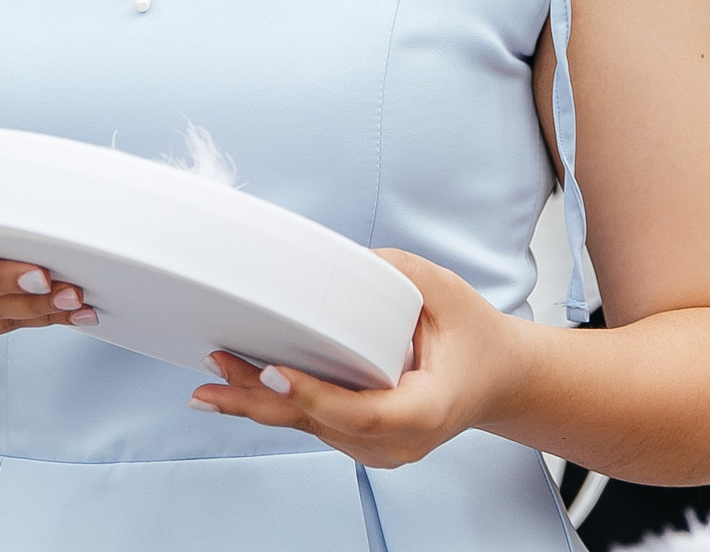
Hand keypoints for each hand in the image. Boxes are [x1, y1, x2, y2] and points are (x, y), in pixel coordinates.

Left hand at [192, 249, 526, 468]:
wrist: (498, 379)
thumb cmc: (475, 338)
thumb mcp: (448, 293)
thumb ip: (401, 275)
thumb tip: (346, 261)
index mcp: (427, 409)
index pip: (364, 412)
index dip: (315, 397)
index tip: (273, 374)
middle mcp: (400, 440)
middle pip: (321, 425)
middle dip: (262, 402)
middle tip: (214, 378)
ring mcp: (380, 448)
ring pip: (310, 428)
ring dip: (260, 405)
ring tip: (211, 380)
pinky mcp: (363, 441)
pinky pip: (314, 425)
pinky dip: (278, 406)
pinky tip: (238, 389)